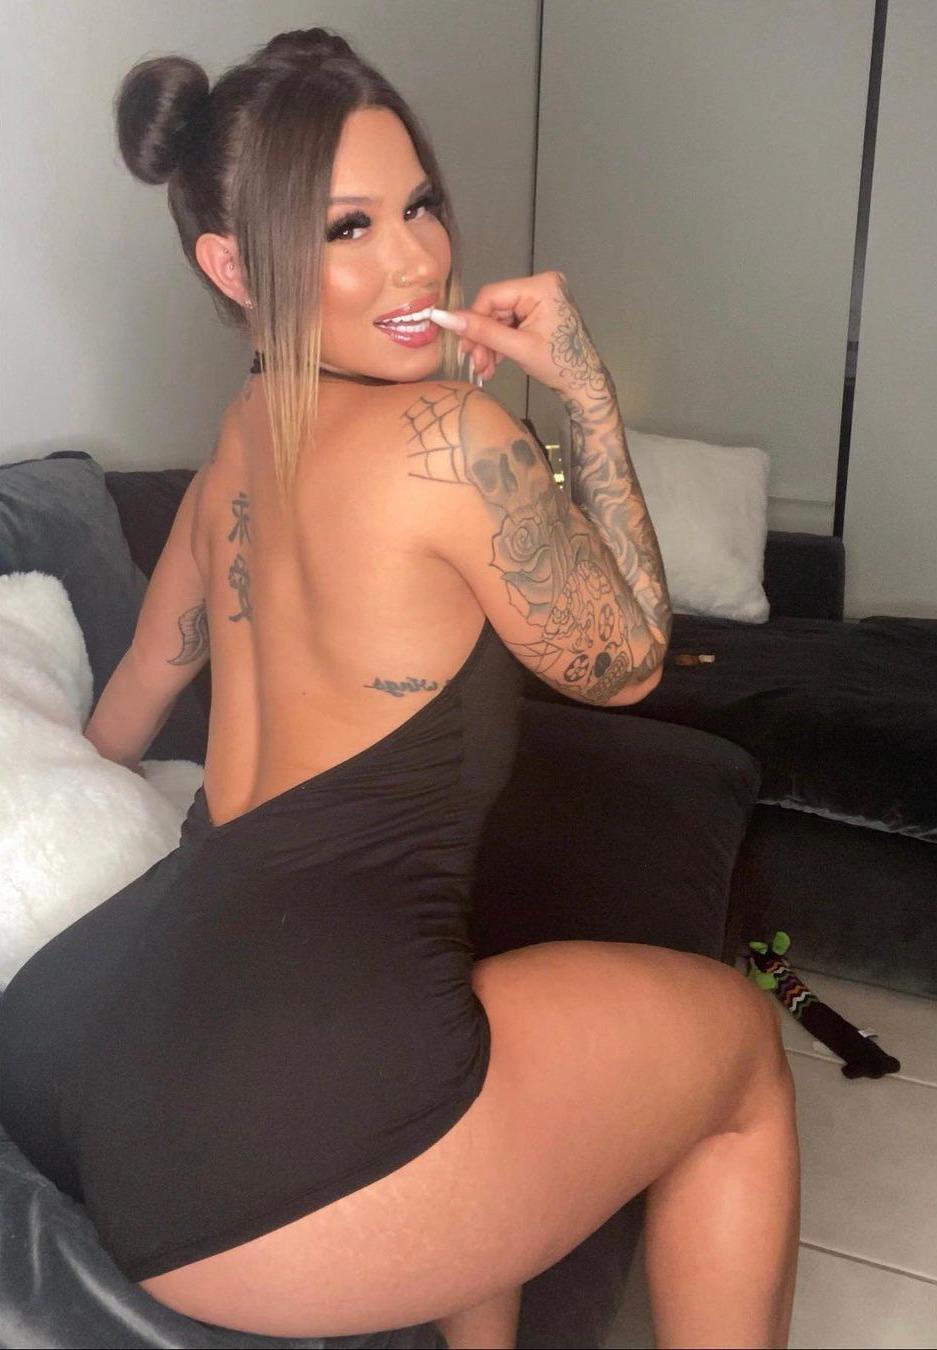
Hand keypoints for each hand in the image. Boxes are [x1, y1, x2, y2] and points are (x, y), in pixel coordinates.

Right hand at [431, 270, 614, 402]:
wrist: (585, 384)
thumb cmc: (561, 366)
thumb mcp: (518, 348)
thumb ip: (482, 331)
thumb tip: (445, 318)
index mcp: (541, 287)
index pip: (492, 295)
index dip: (472, 319)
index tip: (462, 344)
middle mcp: (541, 286)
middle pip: (494, 309)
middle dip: (482, 339)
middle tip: (474, 363)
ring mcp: (540, 300)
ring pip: (499, 320)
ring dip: (488, 345)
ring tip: (484, 369)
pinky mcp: (538, 313)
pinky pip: (509, 324)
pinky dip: (500, 344)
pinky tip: (493, 363)